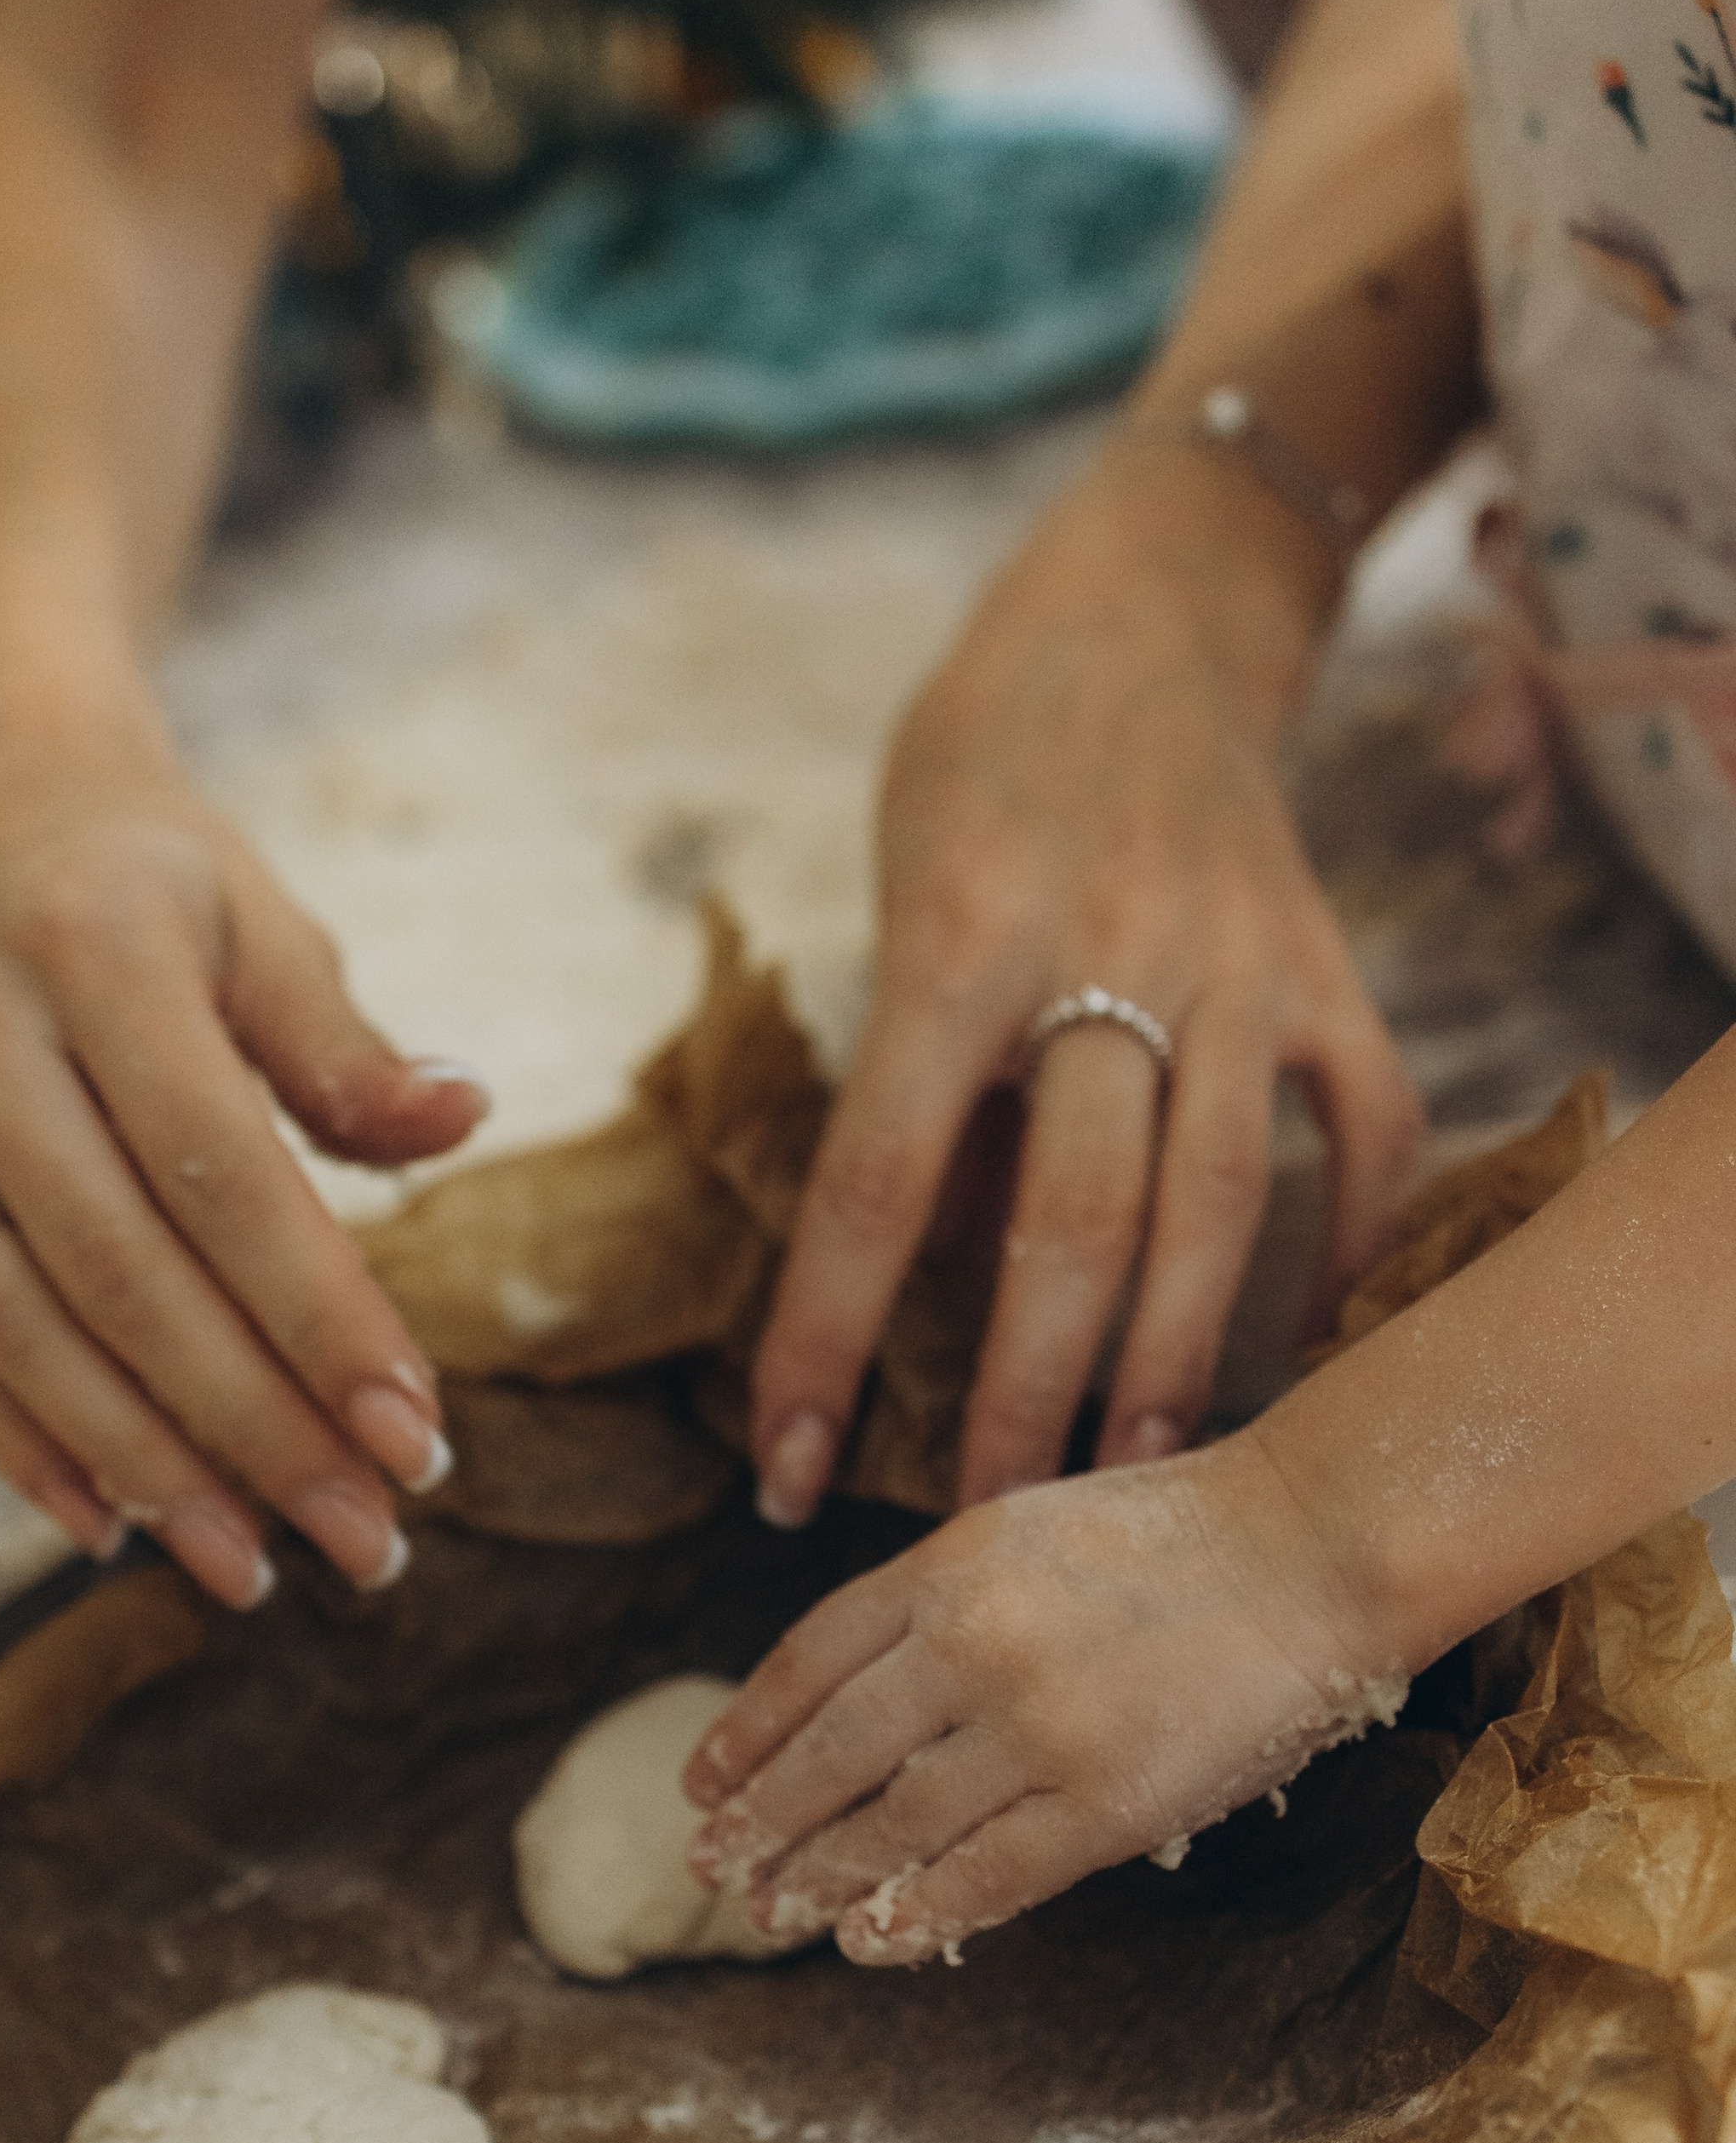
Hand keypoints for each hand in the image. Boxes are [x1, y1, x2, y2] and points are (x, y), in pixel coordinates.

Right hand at [0, 677, 484, 1603]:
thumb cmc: (156, 885)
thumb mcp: (267, 924)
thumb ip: (348, 1047)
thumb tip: (462, 1118)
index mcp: (96, 947)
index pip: (225, 1173)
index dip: (322, 1317)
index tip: (418, 1435)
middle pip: (123, 1272)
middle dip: (253, 1427)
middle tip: (364, 1540)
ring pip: (15, 1324)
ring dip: (140, 1464)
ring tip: (249, 1564)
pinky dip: (14, 1440)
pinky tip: (109, 1523)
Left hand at [683, 1430, 1404, 1966]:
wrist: (1313, 1542)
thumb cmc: (1178, 1537)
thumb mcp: (1027, 1530)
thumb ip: (941, 1601)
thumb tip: (855, 1696)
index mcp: (947, 1564)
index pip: (806, 1663)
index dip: (744, 1731)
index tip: (701, 1782)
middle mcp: (973, 1643)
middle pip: (830, 1751)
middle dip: (761, 1817)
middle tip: (712, 1867)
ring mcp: (1038, 1726)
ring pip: (892, 1823)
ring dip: (820, 1876)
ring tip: (771, 1913)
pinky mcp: (1107, 1801)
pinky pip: (986, 1874)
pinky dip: (919, 1912)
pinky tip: (872, 1939)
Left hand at [748, 450, 1425, 1525]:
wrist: (1144, 614)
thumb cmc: (980, 769)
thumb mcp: (901, 892)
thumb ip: (920, 1078)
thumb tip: (918, 1276)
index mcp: (956, 939)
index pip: (874, 1182)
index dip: (825, 1343)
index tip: (785, 1474)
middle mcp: (1103, 955)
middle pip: (1065, 1222)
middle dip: (1019, 1395)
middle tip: (979, 1529)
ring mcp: (1235, 964)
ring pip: (1213, 1205)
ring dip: (1172, 1359)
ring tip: (1136, 1472)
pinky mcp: (1329, 970)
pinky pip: (1357, 1135)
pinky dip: (1344, 1246)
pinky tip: (1311, 1344)